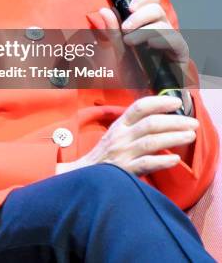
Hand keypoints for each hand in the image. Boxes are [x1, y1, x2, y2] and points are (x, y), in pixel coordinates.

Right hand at [56, 95, 198, 175]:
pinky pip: (146, 164)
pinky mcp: (125, 171)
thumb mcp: (116, 133)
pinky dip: (162, 161)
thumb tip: (161, 115)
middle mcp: (121, 136)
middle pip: (150, 124)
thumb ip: (134, 124)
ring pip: (151, 142)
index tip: (177, 103)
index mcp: (120, 124)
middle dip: (175, 121)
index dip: (159, 102)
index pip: (139, 107)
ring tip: (190, 136)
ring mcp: (123, 153)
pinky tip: (175, 159)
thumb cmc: (106, 153)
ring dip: (174, 138)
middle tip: (193, 122)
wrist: (86, 175)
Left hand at [98, 0, 189, 65]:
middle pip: (155, 7)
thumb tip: (104, 9)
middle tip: (126, 28)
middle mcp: (161, 27)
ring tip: (130, 42)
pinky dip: (159, 39)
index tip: (128, 7)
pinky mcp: (181, 51)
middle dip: (138, 15)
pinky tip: (149, 46)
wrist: (148, 99)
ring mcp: (172, 38)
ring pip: (162, 22)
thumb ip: (113, 32)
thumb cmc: (136, 74)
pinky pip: (173, 38)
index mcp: (148, 23)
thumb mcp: (120, 52)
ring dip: (143, 29)